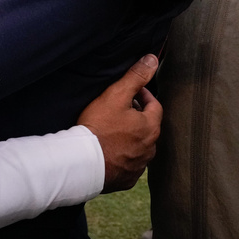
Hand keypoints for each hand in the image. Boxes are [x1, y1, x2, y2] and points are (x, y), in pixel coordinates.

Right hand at [77, 54, 162, 192]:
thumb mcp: (116, 95)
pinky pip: (129, 164)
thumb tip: (152, 60)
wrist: (83, 162)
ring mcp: (139, 166)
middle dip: (137, 117)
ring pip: (139, 146)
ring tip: (113, 131)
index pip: (154, 106)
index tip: (131, 92)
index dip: (143, 96)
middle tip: (119, 110)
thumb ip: (135, 77)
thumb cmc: (99, 127)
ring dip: (131, 138)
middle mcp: (150, 148)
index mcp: (150, 127)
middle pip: (148, 127)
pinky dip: (123, 156)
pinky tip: (109, 151)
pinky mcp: (127, 179)